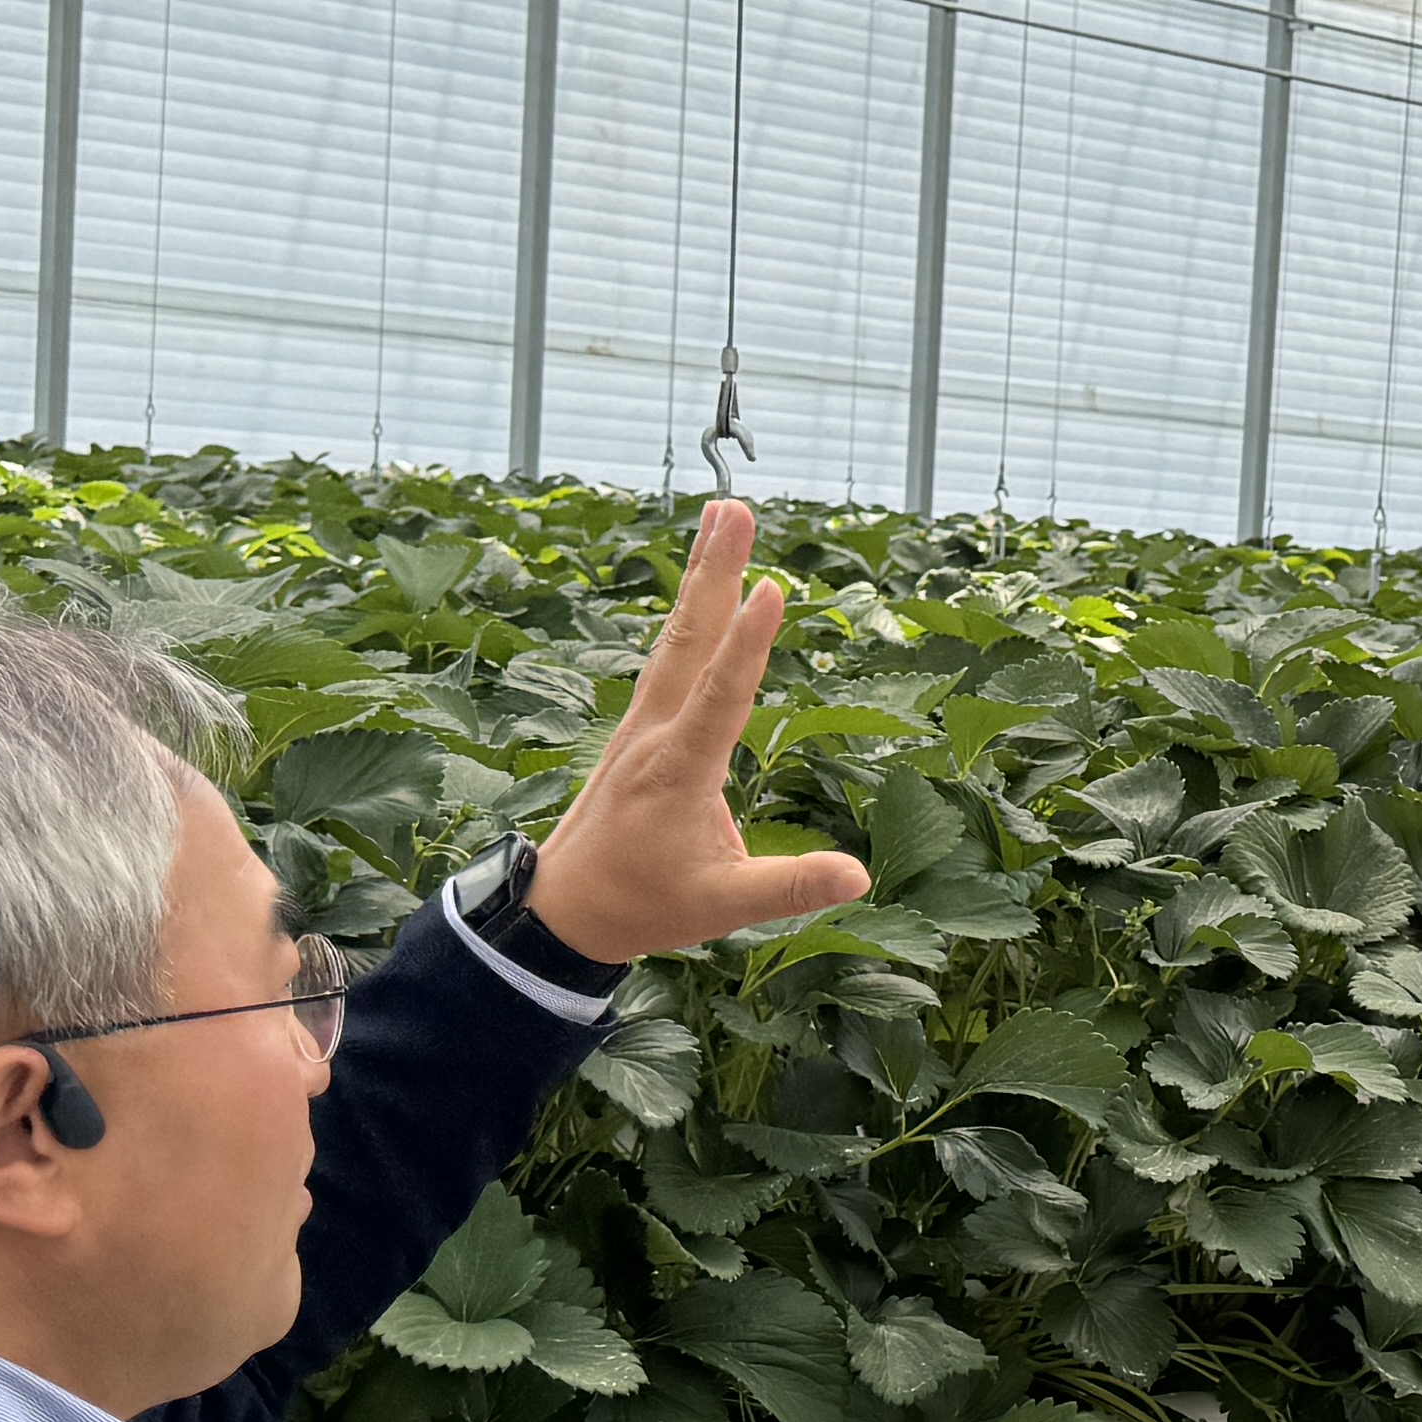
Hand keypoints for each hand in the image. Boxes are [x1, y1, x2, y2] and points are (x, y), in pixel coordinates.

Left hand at [529, 499, 868, 964]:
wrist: (562, 910)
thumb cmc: (640, 906)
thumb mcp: (720, 907)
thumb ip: (790, 888)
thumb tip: (858, 875)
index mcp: (679, 769)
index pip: (722, 694)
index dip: (749, 642)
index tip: (770, 586)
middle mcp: (655, 732)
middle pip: (690, 638)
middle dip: (716, 571)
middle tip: (735, 510)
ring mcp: (641, 725)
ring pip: (676, 636)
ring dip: (701, 575)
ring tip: (720, 517)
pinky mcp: (639, 728)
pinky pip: (669, 654)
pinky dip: (689, 611)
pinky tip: (701, 588)